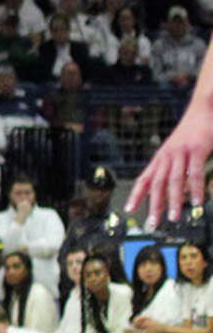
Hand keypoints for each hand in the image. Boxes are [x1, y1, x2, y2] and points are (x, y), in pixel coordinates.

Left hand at [125, 97, 212, 225]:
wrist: (202, 109)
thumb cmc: (191, 133)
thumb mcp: (177, 151)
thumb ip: (173, 169)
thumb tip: (174, 192)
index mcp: (160, 158)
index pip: (144, 179)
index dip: (136, 195)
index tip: (129, 210)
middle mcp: (166, 156)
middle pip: (156, 184)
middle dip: (153, 205)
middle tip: (152, 223)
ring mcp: (180, 153)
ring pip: (173, 181)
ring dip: (173, 201)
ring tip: (173, 217)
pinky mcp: (196, 150)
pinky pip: (194, 173)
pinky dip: (195, 188)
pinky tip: (196, 202)